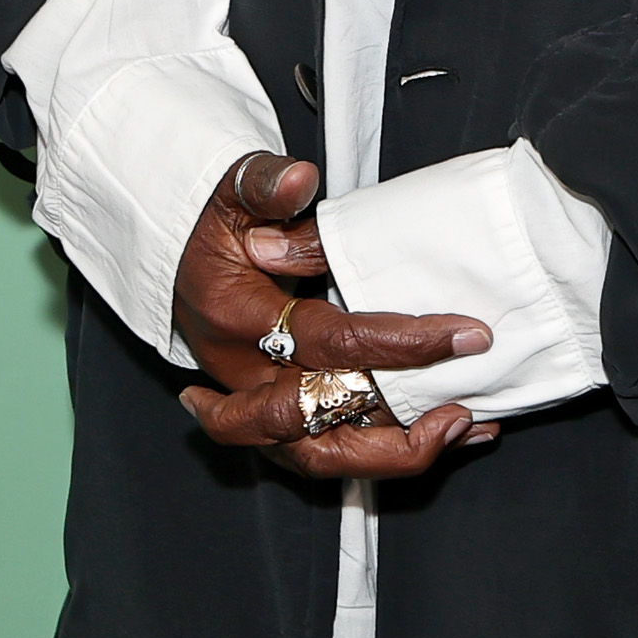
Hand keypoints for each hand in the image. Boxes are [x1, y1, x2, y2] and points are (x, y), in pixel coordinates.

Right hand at [168, 151, 499, 478]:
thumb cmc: (210, 226)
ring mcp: (254, 402)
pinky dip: (384, 453)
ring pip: (318, 457)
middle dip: (394, 430)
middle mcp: (242, 373)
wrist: (174, 258)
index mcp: (237, 318)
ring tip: (457, 429)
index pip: (328, 342)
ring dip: (390, 457)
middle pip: (314, 427)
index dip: (399, 342)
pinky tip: (443, 434)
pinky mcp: (271, 416)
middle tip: (460, 408)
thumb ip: (265, 184)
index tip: (463, 334)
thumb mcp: (230, 193)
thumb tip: (299, 180)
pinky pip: (327, 450)